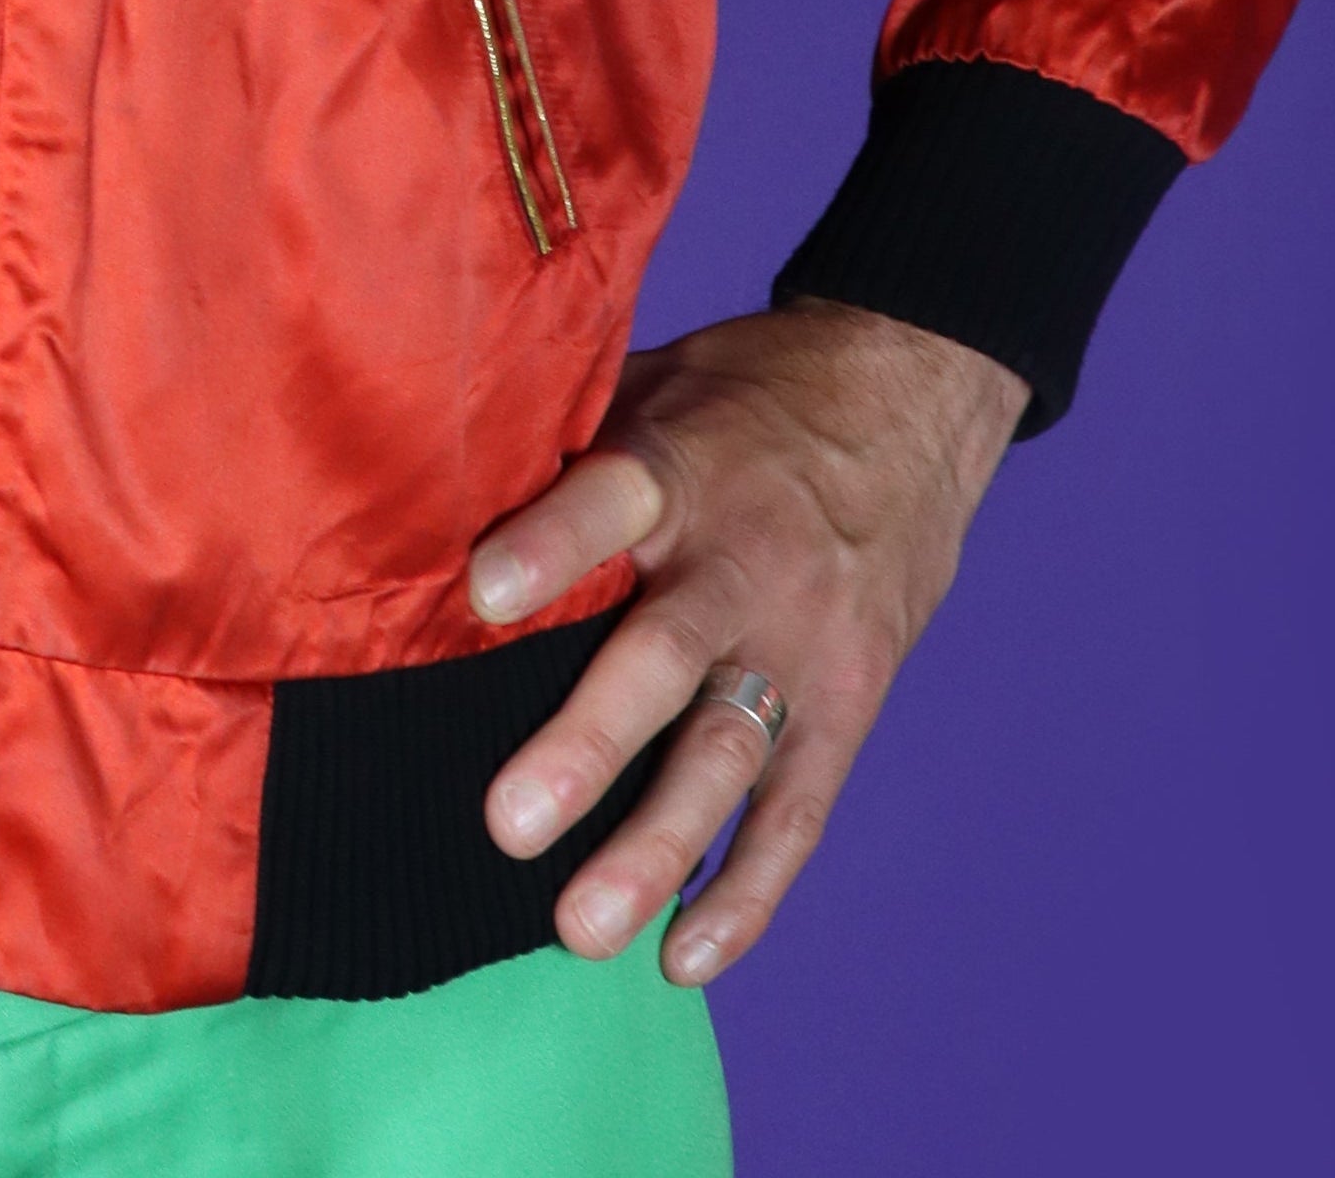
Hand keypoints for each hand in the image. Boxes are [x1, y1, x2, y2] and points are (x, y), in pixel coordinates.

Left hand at [464, 298, 1027, 986]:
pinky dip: (747, 892)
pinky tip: (681, 955)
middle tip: (508, 822)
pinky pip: (798, 812)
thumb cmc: (744, 395)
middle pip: (666, 657)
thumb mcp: (657, 379)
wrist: (910, 396)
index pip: (612, 498)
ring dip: (657, 848)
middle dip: (588, 744)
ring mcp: (802, 643)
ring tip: (581, 927)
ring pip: (728, 755)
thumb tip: (425, 466)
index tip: (481, 593)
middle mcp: (744, 561)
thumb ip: (567, 437)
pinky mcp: (847, 703)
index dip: (551, 544)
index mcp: (682, 465)